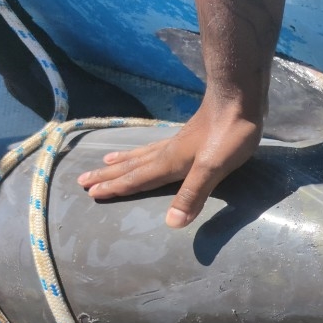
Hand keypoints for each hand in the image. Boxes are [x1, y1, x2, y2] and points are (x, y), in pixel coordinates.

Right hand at [77, 93, 261, 227]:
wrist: (239, 98)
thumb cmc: (229, 134)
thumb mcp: (212, 168)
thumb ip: (192, 194)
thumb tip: (171, 224)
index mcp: (170, 162)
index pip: (137, 178)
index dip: (116, 188)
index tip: (91, 194)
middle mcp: (167, 152)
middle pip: (132, 166)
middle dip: (109, 176)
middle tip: (83, 180)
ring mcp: (177, 142)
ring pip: (142, 155)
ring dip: (123, 162)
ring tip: (105, 163)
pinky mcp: (188, 135)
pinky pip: (155, 147)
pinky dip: (143, 151)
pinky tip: (147, 150)